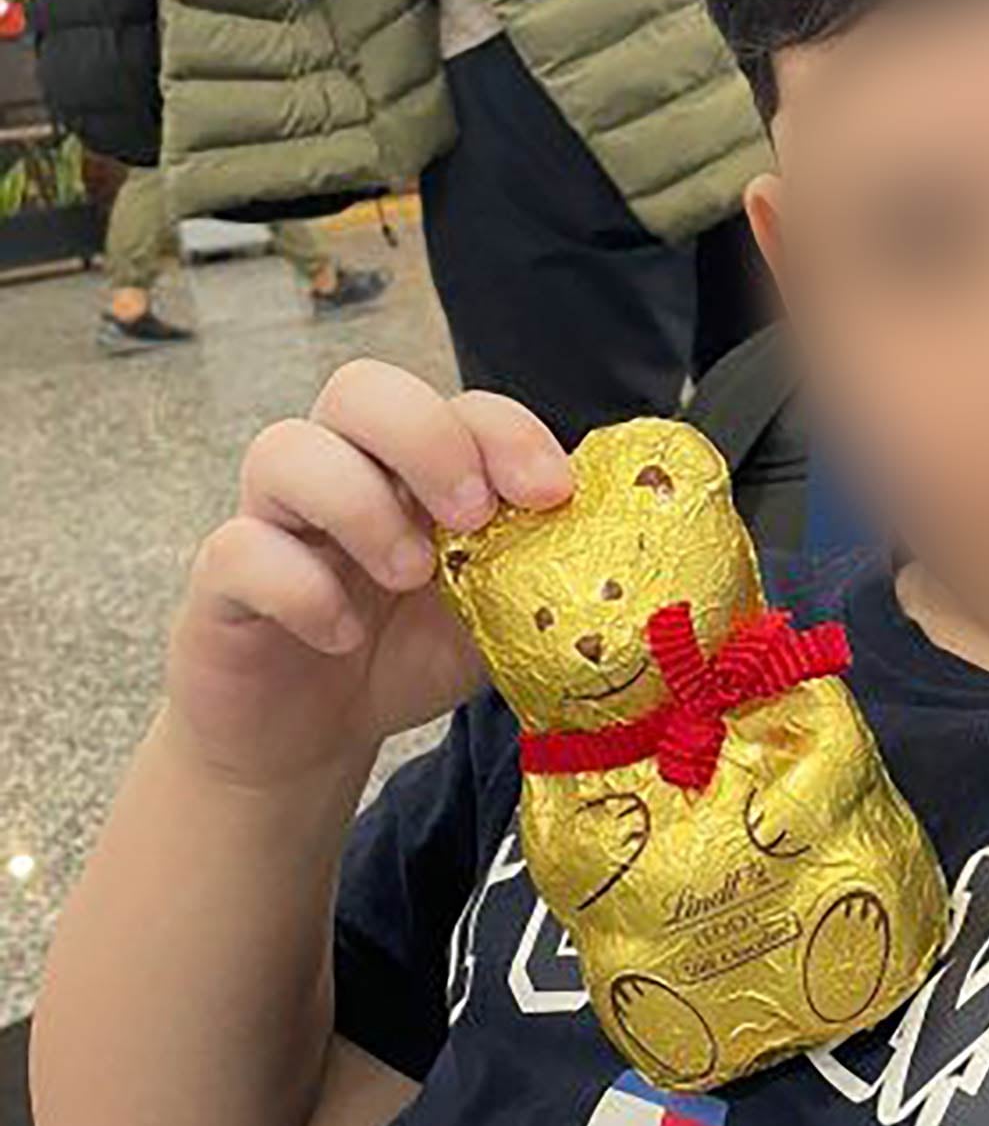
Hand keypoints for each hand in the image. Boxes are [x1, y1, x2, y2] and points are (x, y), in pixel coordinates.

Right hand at [168, 362, 572, 791]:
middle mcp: (342, 471)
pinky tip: (340, 634)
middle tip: (472, 515)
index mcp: (414, 469)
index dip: (505, 432)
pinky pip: (240, 549)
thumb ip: (544, 575)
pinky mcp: (222, 580)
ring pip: (285, 448)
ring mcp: (274, 519)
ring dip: (360, 505)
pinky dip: (300, 587)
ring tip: (409, 576)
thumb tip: (628, 556)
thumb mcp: (497, 616)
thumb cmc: (404, 654)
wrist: (309, 737)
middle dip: (427, 438)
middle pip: (361, 388)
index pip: (458, 405)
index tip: (550, 493)